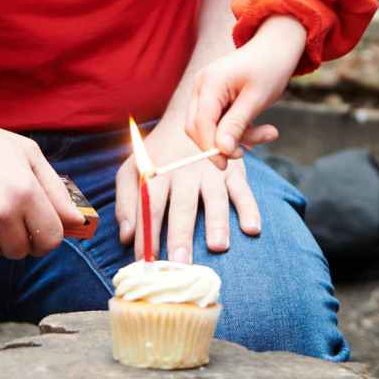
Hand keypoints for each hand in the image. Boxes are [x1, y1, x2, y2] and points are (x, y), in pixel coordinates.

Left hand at [115, 114, 272, 264]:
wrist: (188, 115)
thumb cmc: (156, 154)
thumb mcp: (132, 169)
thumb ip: (126, 203)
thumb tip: (126, 238)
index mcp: (157, 173)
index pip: (150, 207)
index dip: (147, 235)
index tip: (146, 263)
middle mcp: (185, 173)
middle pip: (182, 207)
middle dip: (181, 235)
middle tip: (181, 262)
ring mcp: (212, 171)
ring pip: (215, 199)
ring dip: (217, 223)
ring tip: (218, 247)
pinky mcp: (234, 171)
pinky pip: (243, 191)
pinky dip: (250, 209)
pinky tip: (252, 229)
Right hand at [187, 15, 304, 168]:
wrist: (277, 45)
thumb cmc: (270, 67)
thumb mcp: (257, 98)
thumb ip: (236, 124)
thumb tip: (221, 150)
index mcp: (210, 83)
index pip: (200, 124)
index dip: (210, 147)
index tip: (226, 166)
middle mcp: (202, 86)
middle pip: (198, 127)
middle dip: (222, 143)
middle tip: (248, 151)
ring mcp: (207, 91)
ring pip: (211, 127)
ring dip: (239, 136)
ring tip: (269, 133)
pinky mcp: (216, 96)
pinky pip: (220, 121)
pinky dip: (240, 129)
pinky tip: (262, 129)